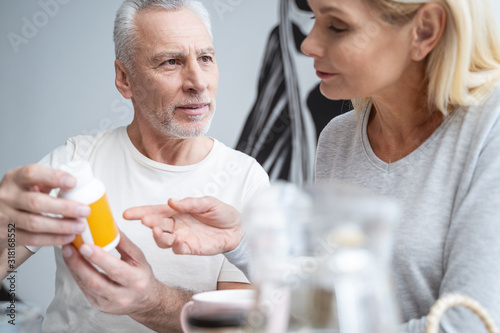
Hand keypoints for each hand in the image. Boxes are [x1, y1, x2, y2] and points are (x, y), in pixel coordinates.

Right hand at [0, 164, 88, 247]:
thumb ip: (49, 181)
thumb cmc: (20, 194)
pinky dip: (53, 239)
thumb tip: (79, 183)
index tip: (73, 182)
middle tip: (85, 211)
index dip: (54, 177)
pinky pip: (32, 239)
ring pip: (34, 223)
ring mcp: (5, 217)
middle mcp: (7, 196)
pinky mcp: (7, 235)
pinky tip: (68, 237)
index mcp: (14, 178)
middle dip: (64, 208)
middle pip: (36, 203)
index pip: (32, 173)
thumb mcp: (30, 182)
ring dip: (61, 226)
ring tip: (80, 226)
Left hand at [62, 231, 188, 331]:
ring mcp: (109, 303)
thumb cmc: (141, 276)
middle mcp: (123, 296)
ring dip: (74, 268)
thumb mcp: (139, 258)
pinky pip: (84, 289)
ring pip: (87, 286)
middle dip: (79, 263)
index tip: (85, 246)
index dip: (99, 259)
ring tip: (67, 252)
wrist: (145, 300)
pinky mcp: (98, 305)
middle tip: (69, 247)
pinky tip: (72, 262)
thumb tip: (110, 226)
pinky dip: (77, 274)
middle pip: (96, 281)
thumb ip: (124, 243)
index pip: (115, 270)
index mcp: (136, 281)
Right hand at [123, 196, 243, 254]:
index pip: (155, 211)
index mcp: (177, 211)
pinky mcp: (191, 248)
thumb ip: (190, 203)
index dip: (141, 212)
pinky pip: (179, 249)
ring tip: (158, 231)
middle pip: (156, 225)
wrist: (238, 228)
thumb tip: (171, 201)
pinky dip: (176, 246)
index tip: (127, 213)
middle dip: (149, 223)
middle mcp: (176, 225)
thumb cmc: (221, 213)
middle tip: (145, 220)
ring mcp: (182, 237)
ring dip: (159, 236)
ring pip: (163, 240)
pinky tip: (177, 240)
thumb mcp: (207, 203)